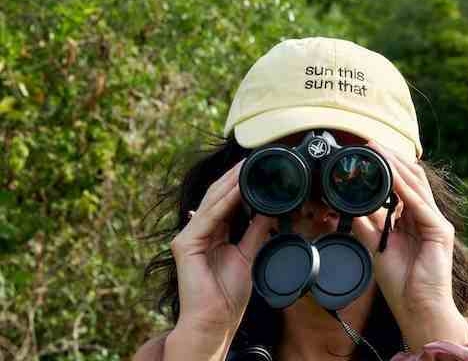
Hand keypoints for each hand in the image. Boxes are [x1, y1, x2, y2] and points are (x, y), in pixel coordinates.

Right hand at [169, 159, 275, 331]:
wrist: (216, 320)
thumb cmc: (228, 294)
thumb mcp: (249, 255)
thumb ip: (256, 231)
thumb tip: (269, 210)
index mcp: (212, 234)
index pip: (224, 203)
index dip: (238, 185)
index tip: (255, 170)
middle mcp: (197, 232)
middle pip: (215, 198)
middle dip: (233, 178)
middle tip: (250, 160)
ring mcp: (188, 236)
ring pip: (211, 203)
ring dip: (229, 184)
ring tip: (245, 167)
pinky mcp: (184, 244)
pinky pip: (208, 217)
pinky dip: (224, 202)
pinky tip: (238, 189)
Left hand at [348, 140, 467, 348]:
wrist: (417, 308)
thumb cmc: (401, 283)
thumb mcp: (377, 247)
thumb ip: (368, 225)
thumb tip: (353, 208)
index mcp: (414, 221)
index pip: (403, 186)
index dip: (388, 168)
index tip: (368, 154)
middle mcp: (427, 218)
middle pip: (411, 179)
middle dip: (392, 160)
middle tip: (371, 144)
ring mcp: (436, 223)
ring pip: (416, 186)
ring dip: (396, 167)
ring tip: (378, 151)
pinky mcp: (440, 231)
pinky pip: (418, 204)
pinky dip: (403, 188)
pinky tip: (389, 175)